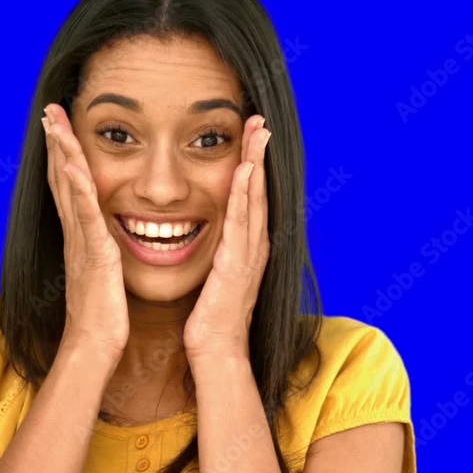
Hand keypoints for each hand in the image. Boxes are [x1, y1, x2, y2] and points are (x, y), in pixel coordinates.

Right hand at [43, 103, 129, 357]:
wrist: (94, 344)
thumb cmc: (101, 314)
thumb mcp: (102, 272)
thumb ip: (100, 250)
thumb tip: (104, 237)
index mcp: (81, 235)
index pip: (68, 186)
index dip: (62, 154)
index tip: (58, 126)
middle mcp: (76, 233)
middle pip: (61, 177)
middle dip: (56, 142)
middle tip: (50, 108)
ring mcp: (82, 240)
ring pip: (69, 187)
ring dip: (62, 152)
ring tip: (55, 121)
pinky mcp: (94, 253)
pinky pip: (84, 214)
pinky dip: (76, 187)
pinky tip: (71, 164)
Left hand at [183, 115, 271, 361]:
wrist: (217, 352)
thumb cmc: (212, 318)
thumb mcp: (217, 276)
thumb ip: (219, 252)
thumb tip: (212, 235)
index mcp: (249, 247)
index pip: (253, 197)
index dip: (254, 164)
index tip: (252, 135)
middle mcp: (255, 246)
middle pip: (260, 190)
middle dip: (260, 153)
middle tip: (260, 120)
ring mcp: (249, 254)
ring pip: (256, 199)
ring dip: (257, 163)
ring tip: (258, 131)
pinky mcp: (237, 264)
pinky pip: (242, 222)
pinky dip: (246, 194)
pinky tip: (245, 170)